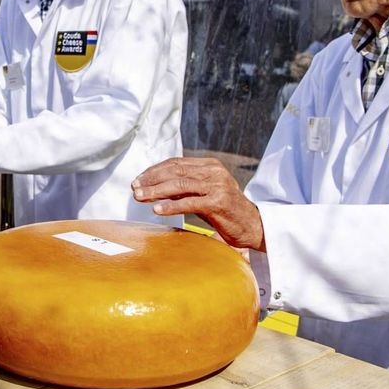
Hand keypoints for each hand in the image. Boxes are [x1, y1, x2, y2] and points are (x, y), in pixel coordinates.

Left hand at [132, 157, 265, 251]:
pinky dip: (171, 206)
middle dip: (151, 180)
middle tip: (135, 188)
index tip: (138, 179)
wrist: (253, 226)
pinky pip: (189, 202)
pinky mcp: (219, 203)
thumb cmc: (225, 211)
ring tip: (140, 197)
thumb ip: (184, 187)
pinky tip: (157, 210)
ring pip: (180, 185)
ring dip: (156, 191)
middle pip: (175, 172)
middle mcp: (214, 172)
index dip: (154, 170)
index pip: (176, 163)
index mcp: (210, 165)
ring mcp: (217, 186)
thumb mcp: (204, 193)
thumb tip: (154, 186)